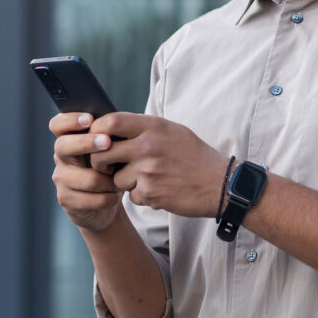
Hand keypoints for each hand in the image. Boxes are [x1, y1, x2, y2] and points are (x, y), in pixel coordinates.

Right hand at [50, 112, 121, 232]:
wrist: (106, 201)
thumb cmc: (111, 168)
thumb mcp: (111, 150)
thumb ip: (109, 136)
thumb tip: (118, 124)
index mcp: (70, 139)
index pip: (57, 124)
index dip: (70, 120)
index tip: (89, 119)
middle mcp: (61, 156)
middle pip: (63, 145)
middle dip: (86, 143)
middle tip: (107, 142)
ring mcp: (60, 178)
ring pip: (87, 177)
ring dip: (108, 181)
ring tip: (118, 182)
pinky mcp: (65, 198)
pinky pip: (90, 199)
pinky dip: (107, 198)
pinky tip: (112, 196)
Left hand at [89, 112, 229, 218]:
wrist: (220, 183)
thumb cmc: (194, 155)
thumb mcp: (172, 131)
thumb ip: (144, 128)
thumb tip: (112, 128)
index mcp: (153, 127)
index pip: (111, 121)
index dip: (97, 130)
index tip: (97, 139)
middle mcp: (148, 147)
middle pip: (102, 153)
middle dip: (100, 162)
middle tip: (107, 165)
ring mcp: (148, 172)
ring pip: (116, 179)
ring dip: (126, 182)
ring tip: (147, 178)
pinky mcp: (151, 194)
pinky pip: (132, 196)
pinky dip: (141, 196)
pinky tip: (159, 190)